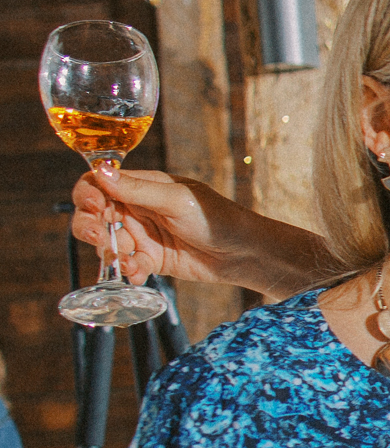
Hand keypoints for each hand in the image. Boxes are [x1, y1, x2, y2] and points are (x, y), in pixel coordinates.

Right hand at [71, 168, 306, 293]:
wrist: (244, 254)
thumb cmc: (217, 217)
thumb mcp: (176, 200)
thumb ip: (139, 190)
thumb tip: (101, 172)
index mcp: (141, 186)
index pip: (97, 184)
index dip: (87, 194)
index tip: (93, 207)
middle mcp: (136, 210)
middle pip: (93, 215)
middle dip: (89, 227)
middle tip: (100, 239)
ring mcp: (141, 236)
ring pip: (106, 244)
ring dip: (110, 254)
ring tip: (128, 262)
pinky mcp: (150, 260)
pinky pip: (127, 265)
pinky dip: (128, 271)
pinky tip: (139, 274)